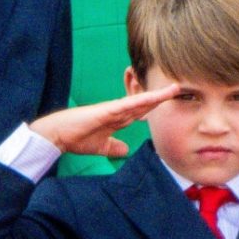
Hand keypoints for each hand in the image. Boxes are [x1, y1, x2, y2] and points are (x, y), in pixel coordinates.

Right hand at [30, 84, 179, 155]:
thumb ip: (113, 146)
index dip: (158, 106)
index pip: (143, 111)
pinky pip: (126, 105)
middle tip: (181, 89)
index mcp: (119, 118)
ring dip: (157, 95)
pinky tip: (152, 98)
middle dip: (163, 97)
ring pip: (140, 101)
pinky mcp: (105, 111)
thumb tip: (125, 150)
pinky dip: (139, 101)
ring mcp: (113, 109)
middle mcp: (118, 111)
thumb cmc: (76, 138)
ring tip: (174, 88)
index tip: (173, 103)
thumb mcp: (101, 146)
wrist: (58, 136)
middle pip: (146, 102)